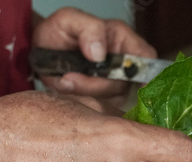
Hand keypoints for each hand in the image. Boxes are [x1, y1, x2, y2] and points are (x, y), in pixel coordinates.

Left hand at [32, 8, 156, 106]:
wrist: (43, 53)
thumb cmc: (61, 33)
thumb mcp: (69, 20)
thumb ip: (89, 29)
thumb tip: (100, 53)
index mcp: (123, 41)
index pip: (147, 59)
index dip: (147, 74)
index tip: (137, 87)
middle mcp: (123, 66)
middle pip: (124, 86)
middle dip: (95, 86)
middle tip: (68, 79)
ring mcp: (114, 87)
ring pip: (111, 101)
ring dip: (85, 95)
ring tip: (64, 82)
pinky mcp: (103, 103)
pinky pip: (99, 111)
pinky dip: (82, 104)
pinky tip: (69, 93)